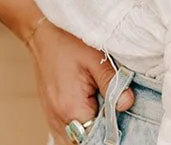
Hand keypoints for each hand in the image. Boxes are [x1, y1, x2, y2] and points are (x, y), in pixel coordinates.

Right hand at [27, 19, 134, 141]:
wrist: (44, 35)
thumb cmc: (69, 44)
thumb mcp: (96, 59)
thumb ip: (113, 83)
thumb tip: (127, 103)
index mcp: (71, 108)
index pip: (96, 135)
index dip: (112, 131)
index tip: (120, 121)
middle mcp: (58, 118)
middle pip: (84, 141)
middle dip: (100, 133)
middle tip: (113, 117)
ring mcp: (51, 118)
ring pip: (74, 141)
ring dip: (88, 133)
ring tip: (101, 116)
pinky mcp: (50, 115)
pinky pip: (65, 134)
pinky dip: (78, 130)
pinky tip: (89, 117)